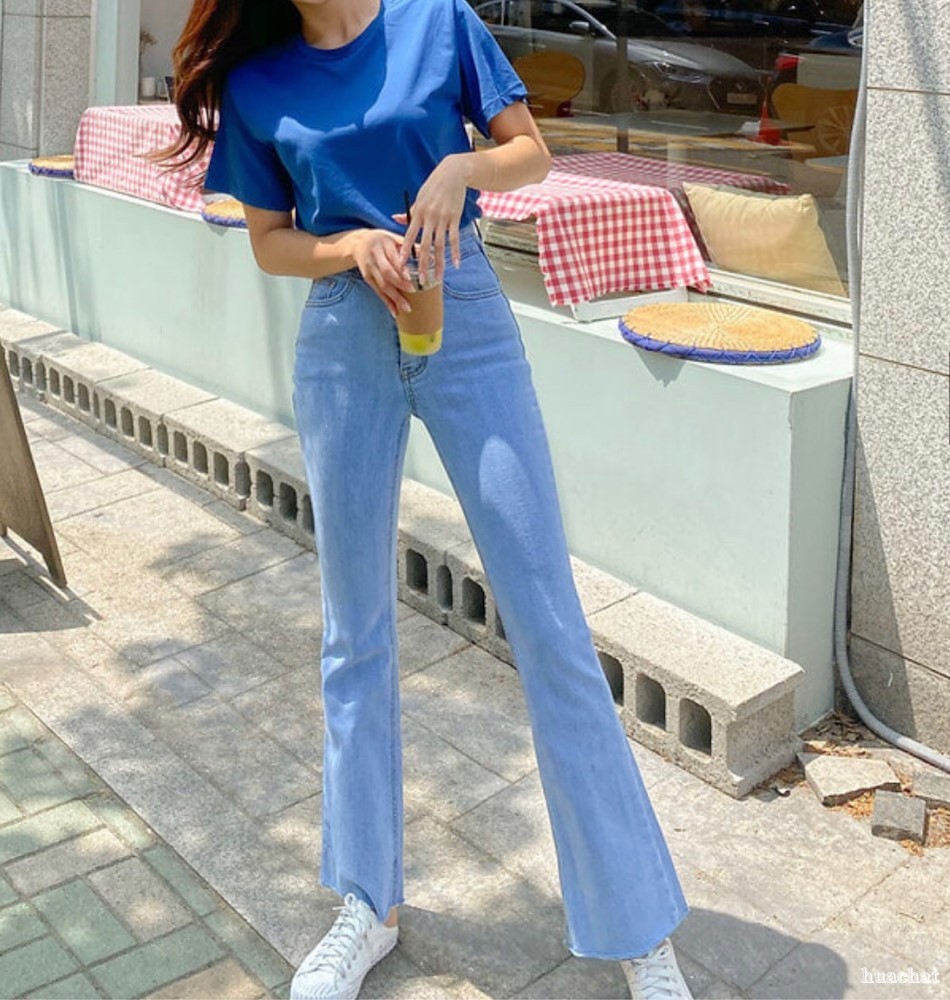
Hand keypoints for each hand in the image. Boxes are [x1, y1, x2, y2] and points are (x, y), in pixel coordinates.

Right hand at [348, 229, 413, 317]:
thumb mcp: (394, 238)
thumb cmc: (383, 240)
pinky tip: (395, 312)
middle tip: (413, 291)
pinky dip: (387, 302)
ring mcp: (370, 268)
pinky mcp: (367, 278)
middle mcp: (375, 256)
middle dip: (399, 284)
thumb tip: (432, 254)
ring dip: (394, 298)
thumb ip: (410, 247)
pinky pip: (377, 292)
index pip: (393, 258)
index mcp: (384, 244)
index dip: (401, 268)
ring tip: (407, 308)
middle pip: (387, 273)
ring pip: (382, 285)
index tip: (410, 277)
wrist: (358, 243)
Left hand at [394, 154, 470, 284]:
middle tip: (420, 280)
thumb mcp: (419, 197)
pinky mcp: (455, 218)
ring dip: (439, 264)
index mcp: (418, 212)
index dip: (404, 251)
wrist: (452, 173)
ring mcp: (443, 218)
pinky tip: (456, 264)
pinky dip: (455, 252)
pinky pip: (454, 239)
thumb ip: (409, 212)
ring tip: (438, 278)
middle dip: (422, 264)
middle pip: (425, 245)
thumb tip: (395, 219)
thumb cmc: (434, 186)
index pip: (409, 236)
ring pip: (440, 246)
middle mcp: (429, 217)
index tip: (400, 265)